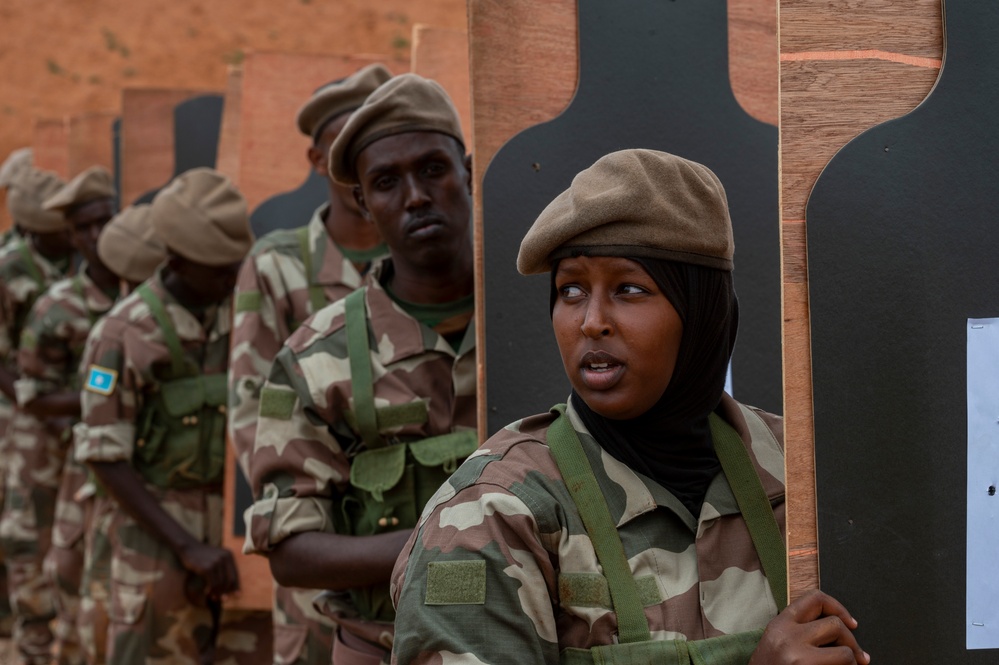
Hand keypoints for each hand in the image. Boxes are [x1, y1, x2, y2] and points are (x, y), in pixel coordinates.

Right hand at [177, 542, 239, 598]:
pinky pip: (212, 583)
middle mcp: (225, 558)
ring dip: (217, 593)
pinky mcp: (207, 568)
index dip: (236, 586)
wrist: (189, 548)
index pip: (235, 574)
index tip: (237, 596)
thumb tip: (232, 588)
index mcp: (229, 555)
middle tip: (223, 599)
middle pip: (230, 580)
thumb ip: (224, 570)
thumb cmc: (203, 556)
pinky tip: (207, 592)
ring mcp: (216, 562)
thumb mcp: (216, 559)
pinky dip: (211, 590)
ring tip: (214, 597)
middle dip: (227, 592)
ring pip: (221, 583)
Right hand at [750, 589, 869, 664]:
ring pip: (845, 652)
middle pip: (835, 625)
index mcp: (780, 624)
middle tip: (858, 658)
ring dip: (852, 663)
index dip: (839, 608)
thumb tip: (841, 628)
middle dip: (852, 643)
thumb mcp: (777, 642)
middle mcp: (788, 636)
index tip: (851, 624)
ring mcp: (798, 656)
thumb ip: (800, 630)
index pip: (815, 599)